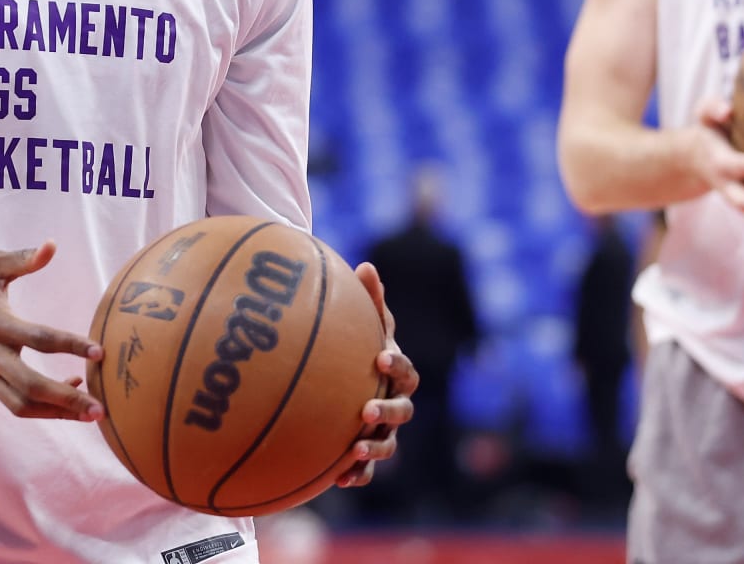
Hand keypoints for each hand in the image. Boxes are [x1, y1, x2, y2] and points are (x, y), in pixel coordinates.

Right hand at [0, 241, 103, 420]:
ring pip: (21, 405)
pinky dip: (41, 407)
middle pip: (30, 386)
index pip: (38, 339)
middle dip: (67, 400)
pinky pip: (13, 403)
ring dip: (57, 413)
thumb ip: (23, 259)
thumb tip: (52, 245)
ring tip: (92, 413)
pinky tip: (68, 394)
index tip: (100, 351)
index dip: (70, 345)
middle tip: (100, 409)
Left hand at [335, 262, 417, 488]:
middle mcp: (395, 403)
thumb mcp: (363, 325)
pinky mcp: (366, 454)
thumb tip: (366, 265)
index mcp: (395, 372)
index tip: (379, 357)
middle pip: (403, 410)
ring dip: (375, 446)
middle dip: (387, 410)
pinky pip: (367, 470)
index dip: (396, 364)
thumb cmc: (357, 347)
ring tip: (354, 447)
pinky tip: (339, 478)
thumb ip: (369, 300)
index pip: (405, 370)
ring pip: (389, 443)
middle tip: (366, 410)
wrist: (345, 384)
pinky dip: (358, 474)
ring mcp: (383, 430)